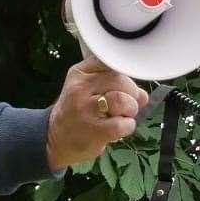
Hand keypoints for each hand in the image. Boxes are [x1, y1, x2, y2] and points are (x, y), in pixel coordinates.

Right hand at [46, 56, 149, 170]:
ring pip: (123, 100)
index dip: (125, 74)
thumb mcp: (90, 88)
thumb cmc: (80, 111)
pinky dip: (127, 127)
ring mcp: (86, 109)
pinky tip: (118, 128)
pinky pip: (123, 124)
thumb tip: (143, 94)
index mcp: (81, 72)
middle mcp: (81, 88)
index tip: (124, 86)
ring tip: (120, 116)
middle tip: (123, 105)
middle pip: (121, 80)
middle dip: (131, 94)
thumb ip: (116, 84)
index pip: (112, 62)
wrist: (56, 138)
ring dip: (130, 110)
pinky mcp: (94, 130)